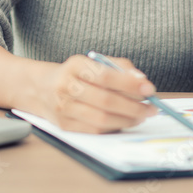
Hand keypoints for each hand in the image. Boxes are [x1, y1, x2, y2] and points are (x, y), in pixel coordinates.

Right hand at [32, 54, 157, 133]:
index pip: (105, 75)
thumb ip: (119, 67)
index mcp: (75, 65)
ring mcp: (63, 108)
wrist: (41, 88)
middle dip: (134, 106)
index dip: (130, 84)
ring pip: (101, 119)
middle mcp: (66, 86)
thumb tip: (141, 80)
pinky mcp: (64, 125)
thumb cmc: (76, 74)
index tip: (149, 89)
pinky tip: (124, 122)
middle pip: (105, 100)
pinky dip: (114, 128)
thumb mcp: (93, 62)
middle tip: (151, 108)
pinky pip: (94, 130)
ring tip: (141, 116)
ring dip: (127, 120)